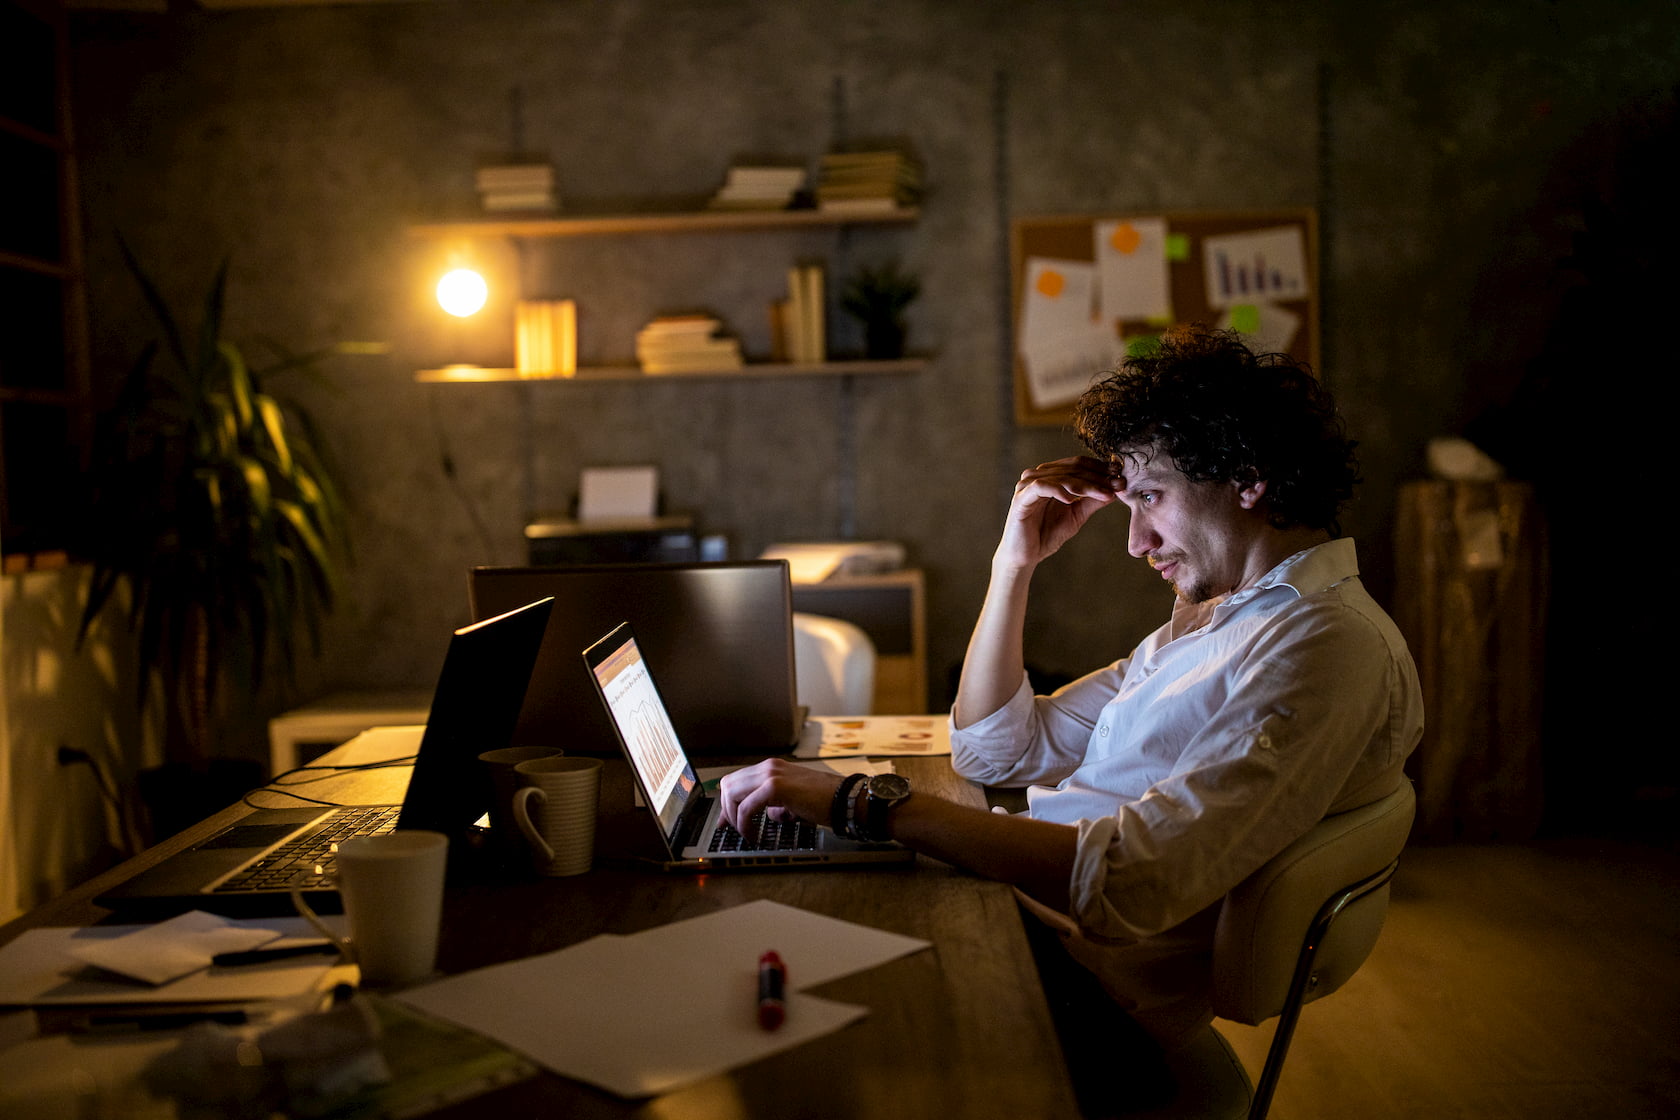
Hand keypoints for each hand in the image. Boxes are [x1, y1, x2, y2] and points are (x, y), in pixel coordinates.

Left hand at [717, 759, 843, 832]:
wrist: (844, 799)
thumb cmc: (825, 800)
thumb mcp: (794, 800)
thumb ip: (777, 805)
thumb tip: (769, 815)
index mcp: (772, 768)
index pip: (737, 780)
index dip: (727, 802)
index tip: (725, 821)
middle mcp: (769, 767)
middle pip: (728, 784)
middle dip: (726, 809)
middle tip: (730, 828)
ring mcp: (771, 774)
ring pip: (732, 793)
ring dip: (733, 816)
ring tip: (745, 832)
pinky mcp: (775, 786)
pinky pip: (747, 806)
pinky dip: (744, 823)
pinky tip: (752, 833)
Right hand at [997, 455, 1123, 569]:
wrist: (1026, 555)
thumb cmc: (1048, 534)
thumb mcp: (1077, 515)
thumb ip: (1093, 501)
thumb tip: (1115, 488)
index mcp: (1052, 476)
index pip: (1079, 464)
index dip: (1101, 469)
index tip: (1121, 477)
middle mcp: (1039, 475)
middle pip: (1073, 468)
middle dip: (1098, 477)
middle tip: (1118, 484)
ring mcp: (1028, 485)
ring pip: (1061, 476)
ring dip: (1085, 485)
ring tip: (1104, 494)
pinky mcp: (1021, 497)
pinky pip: (1041, 487)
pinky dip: (1058, 490)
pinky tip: (1071, 499)